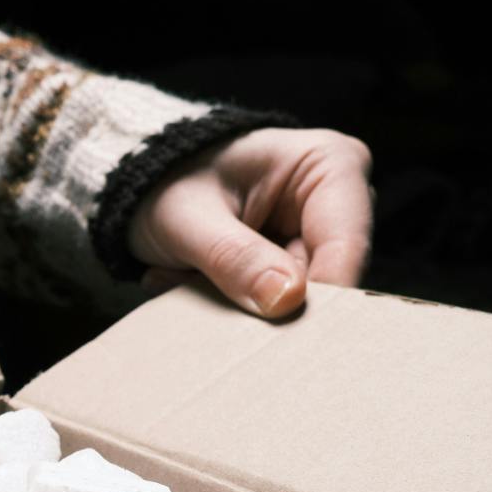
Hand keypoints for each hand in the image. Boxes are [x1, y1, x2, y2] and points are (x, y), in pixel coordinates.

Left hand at [126, 127, 373, 317]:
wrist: (146, 190)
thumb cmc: (167, 181)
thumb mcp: (186, 217)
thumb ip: (233, 256)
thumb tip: (286, 300)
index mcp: (331, 163)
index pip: (345, 244)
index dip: (319, 295)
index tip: (279, 328)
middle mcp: (339, 201)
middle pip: (329, 280)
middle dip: (263, 300)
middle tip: (203, 288)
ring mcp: (318, 238)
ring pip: (298, 302)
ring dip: (235, 302)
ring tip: (183, 273)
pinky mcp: (294, 267)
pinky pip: (274, 306)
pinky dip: (227, 303)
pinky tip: (186, 278)